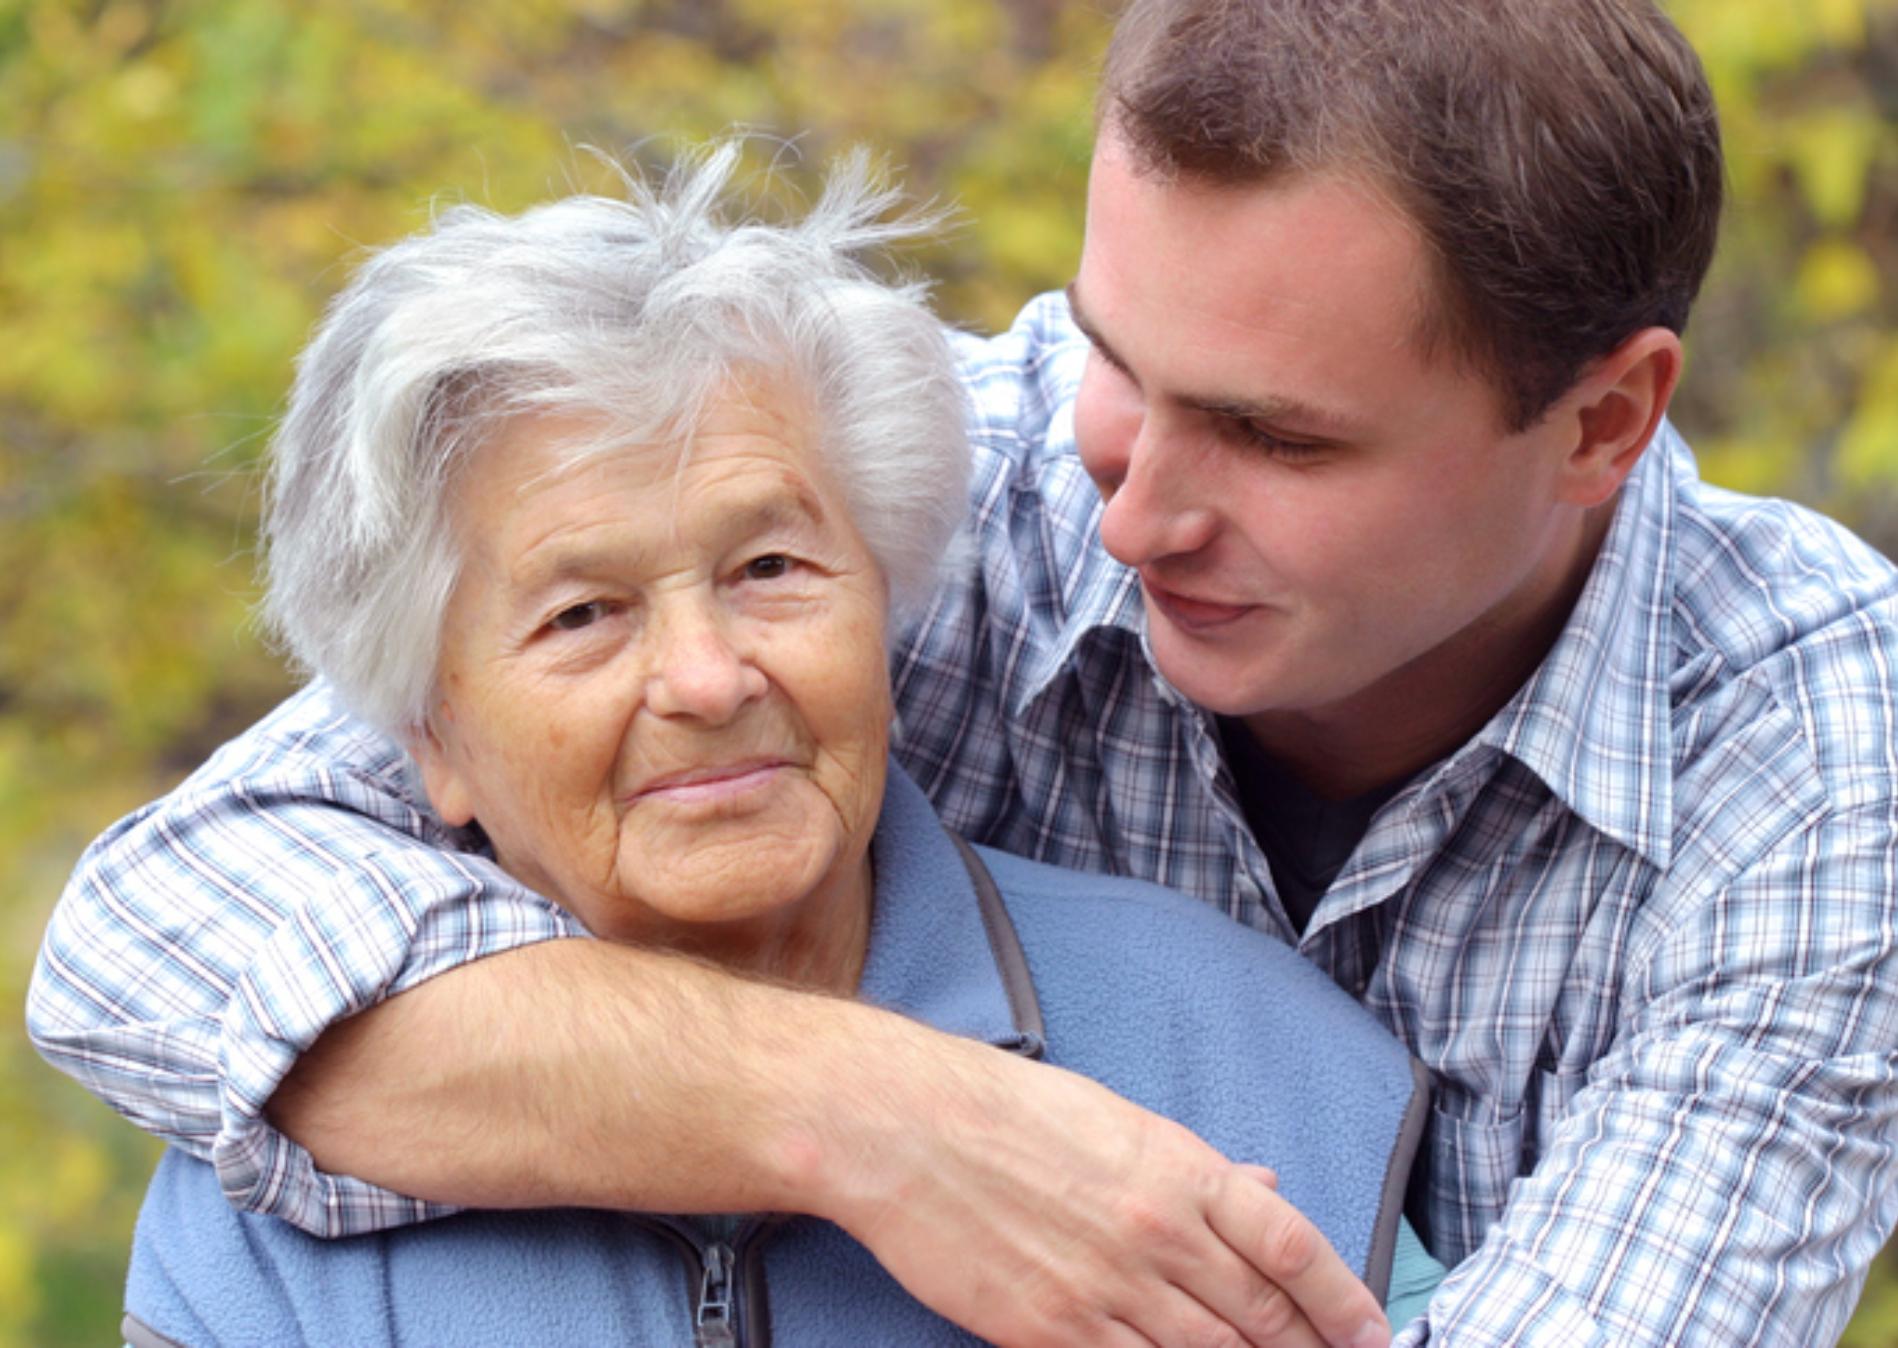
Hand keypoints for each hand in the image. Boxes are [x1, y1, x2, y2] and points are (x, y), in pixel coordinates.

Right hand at [818, 1036, 1390, 1347]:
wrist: (907, 1129)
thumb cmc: (1009, 1112)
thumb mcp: (1118, 1121)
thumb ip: (1197, 1169)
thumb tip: (1264, 1190)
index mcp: (1178, 1169)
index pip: (1291, 1246)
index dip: (1344, 1299)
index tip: (1372, 1332)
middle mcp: (1156, 1234)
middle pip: (1262, 1316)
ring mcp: (1105, 1289)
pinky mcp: (1052, 1332)